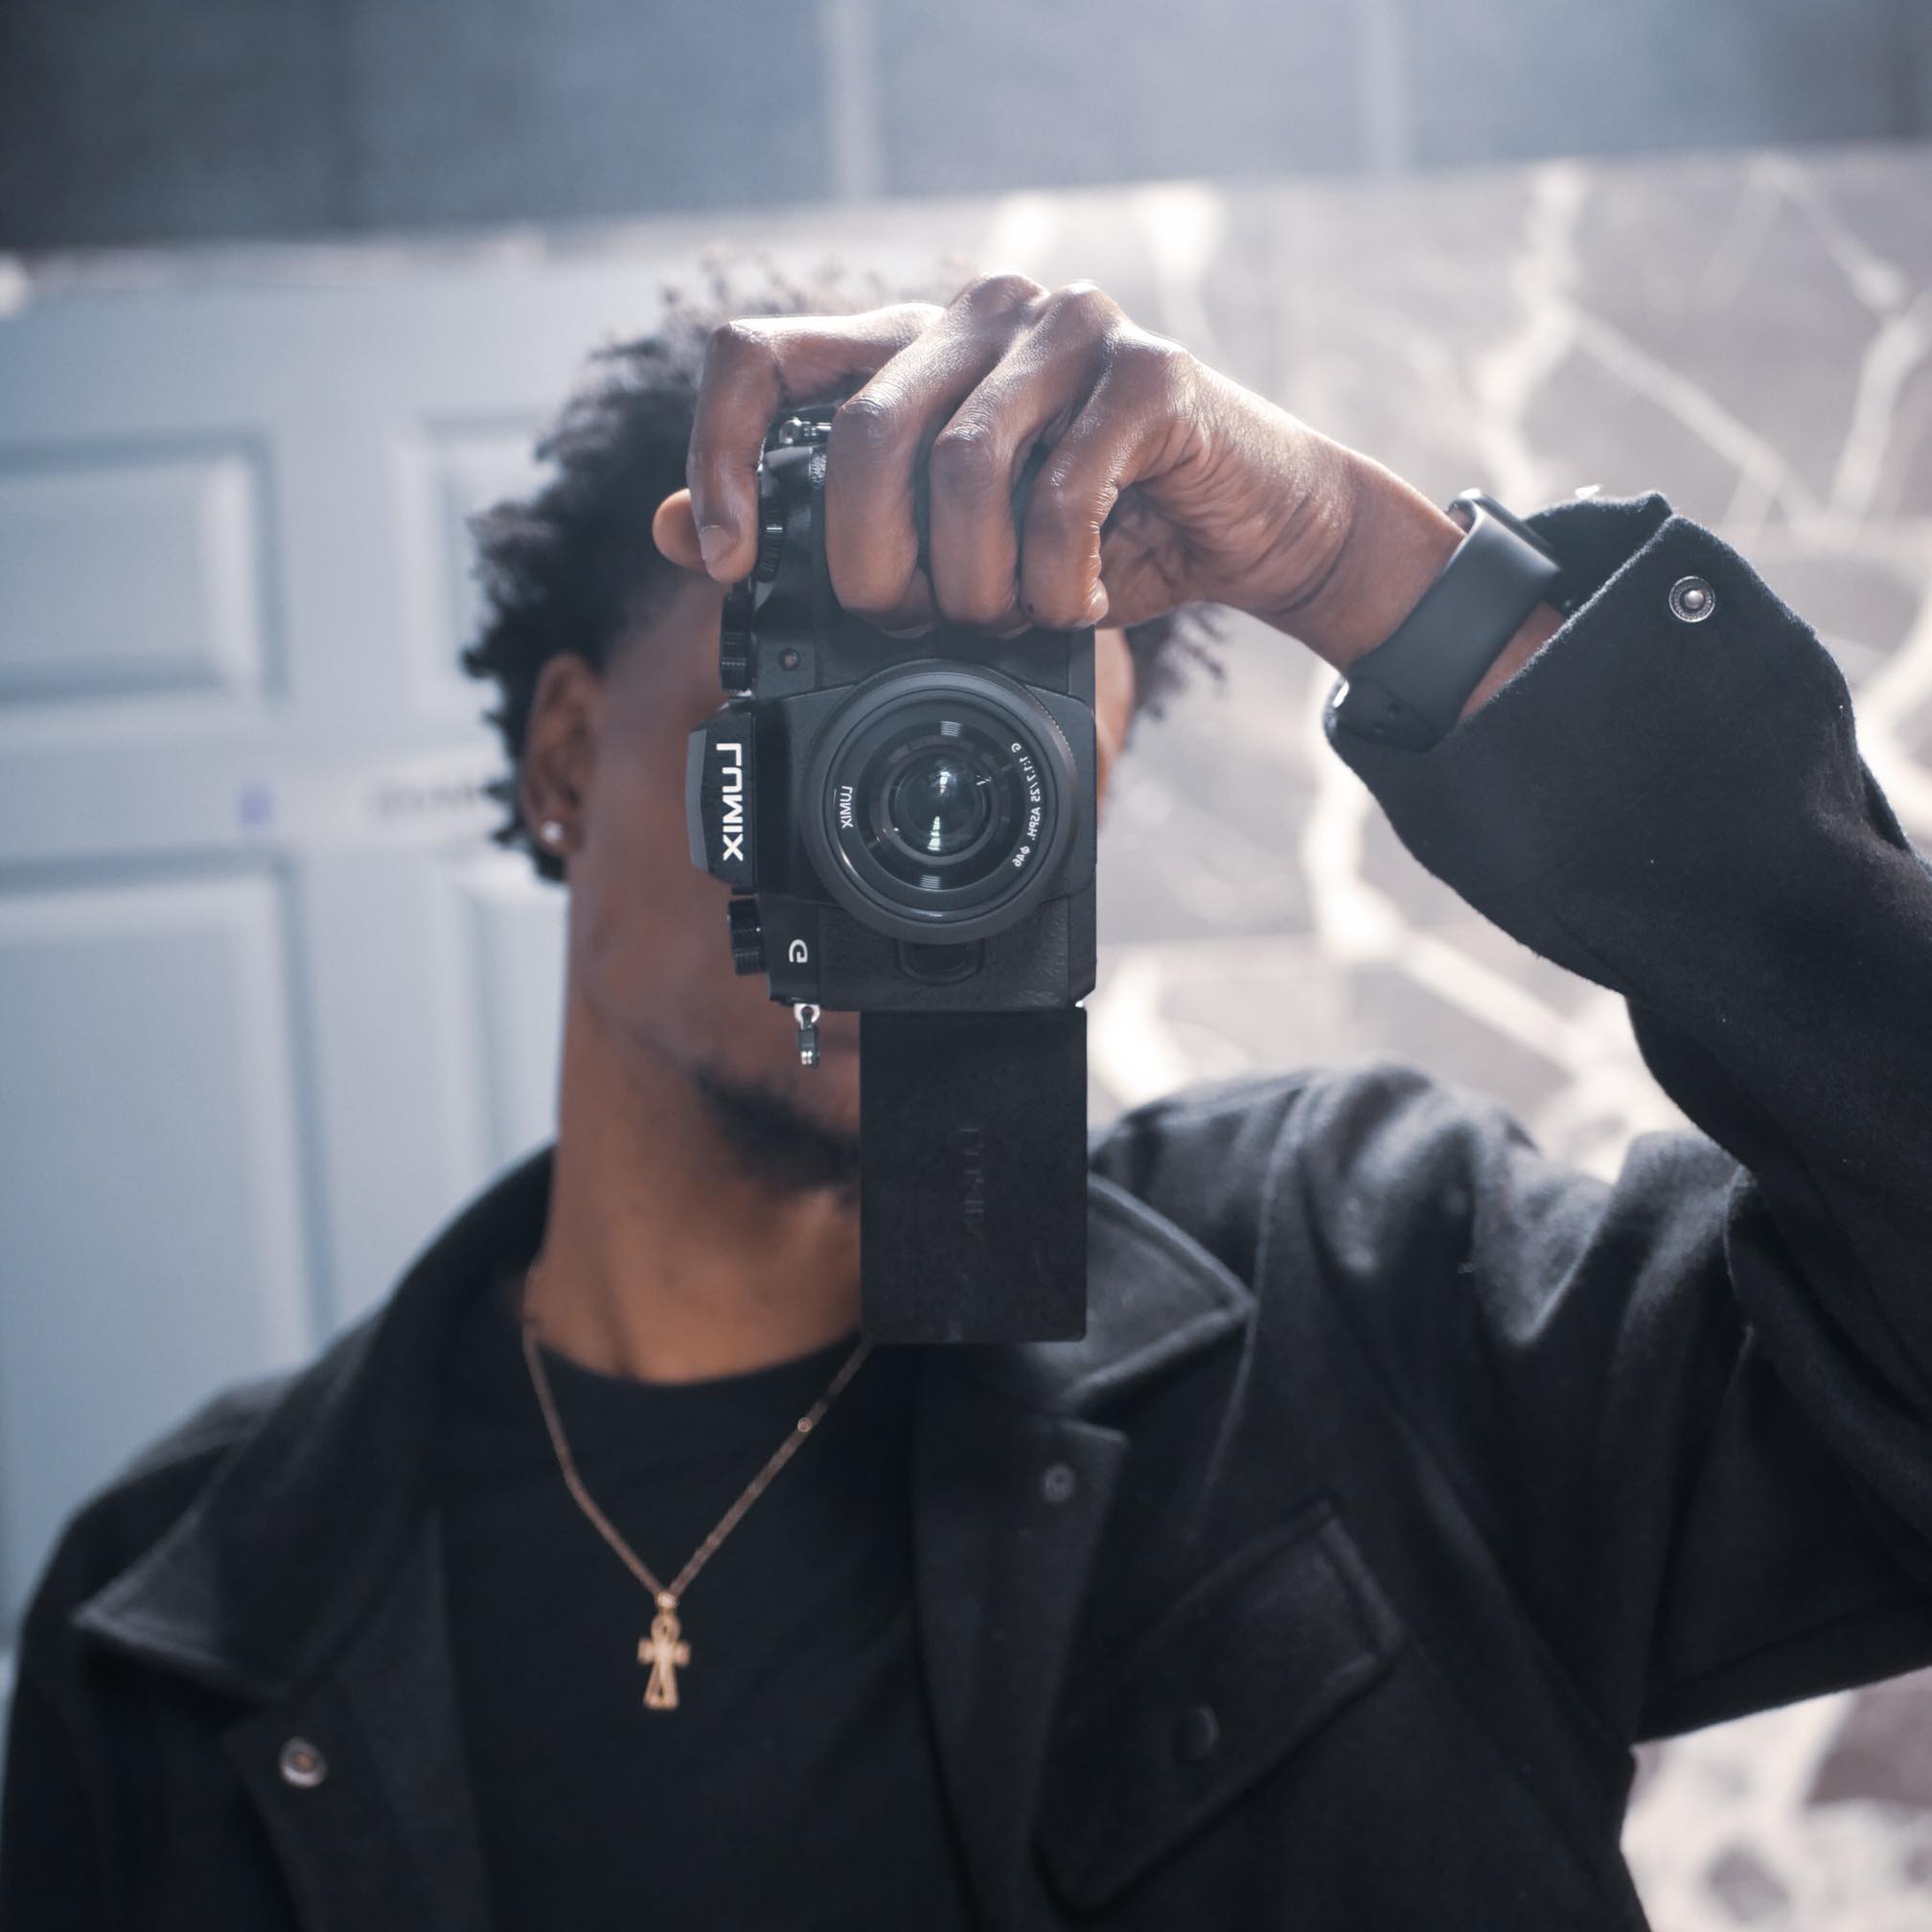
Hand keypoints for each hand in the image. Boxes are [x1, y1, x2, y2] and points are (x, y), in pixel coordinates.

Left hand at [651, 273, 1368, 641]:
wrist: (1254, 528)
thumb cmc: (1093, 537)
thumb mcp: (945, 546)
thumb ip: (823, 530)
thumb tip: (673, 531)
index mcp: (909, 347)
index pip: (758, 355)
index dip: (717, 456)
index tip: (726, 560)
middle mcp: (976, 314)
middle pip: (861, 435)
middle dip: (874, 567)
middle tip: (910, 627)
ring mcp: (1067, 328)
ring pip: (964, 468)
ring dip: (978, 586)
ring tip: (1007, 622)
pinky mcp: (1150, 371)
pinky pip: (1064, 493)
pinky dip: (1056, 582)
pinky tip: (1073, 607)